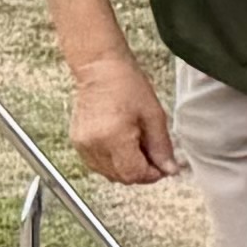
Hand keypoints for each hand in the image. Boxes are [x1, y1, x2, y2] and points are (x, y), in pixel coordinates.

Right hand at [68, 56, 178, 186]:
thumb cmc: (126, 85)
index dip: (151, 175)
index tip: (162, 167)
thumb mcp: (154, 116)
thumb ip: (162, 147)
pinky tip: (122, 145)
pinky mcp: (77, 142)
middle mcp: (93, 145)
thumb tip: (169, 169)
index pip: (133, 174)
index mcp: (113, 138)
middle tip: (152, 156)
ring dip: (126, 168)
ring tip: (136, 146)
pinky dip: (113, 162)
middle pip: (121, 177)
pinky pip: (97, 165)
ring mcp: (82, 145)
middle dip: (140, 172)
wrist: (99, 69)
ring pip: (109, 174)